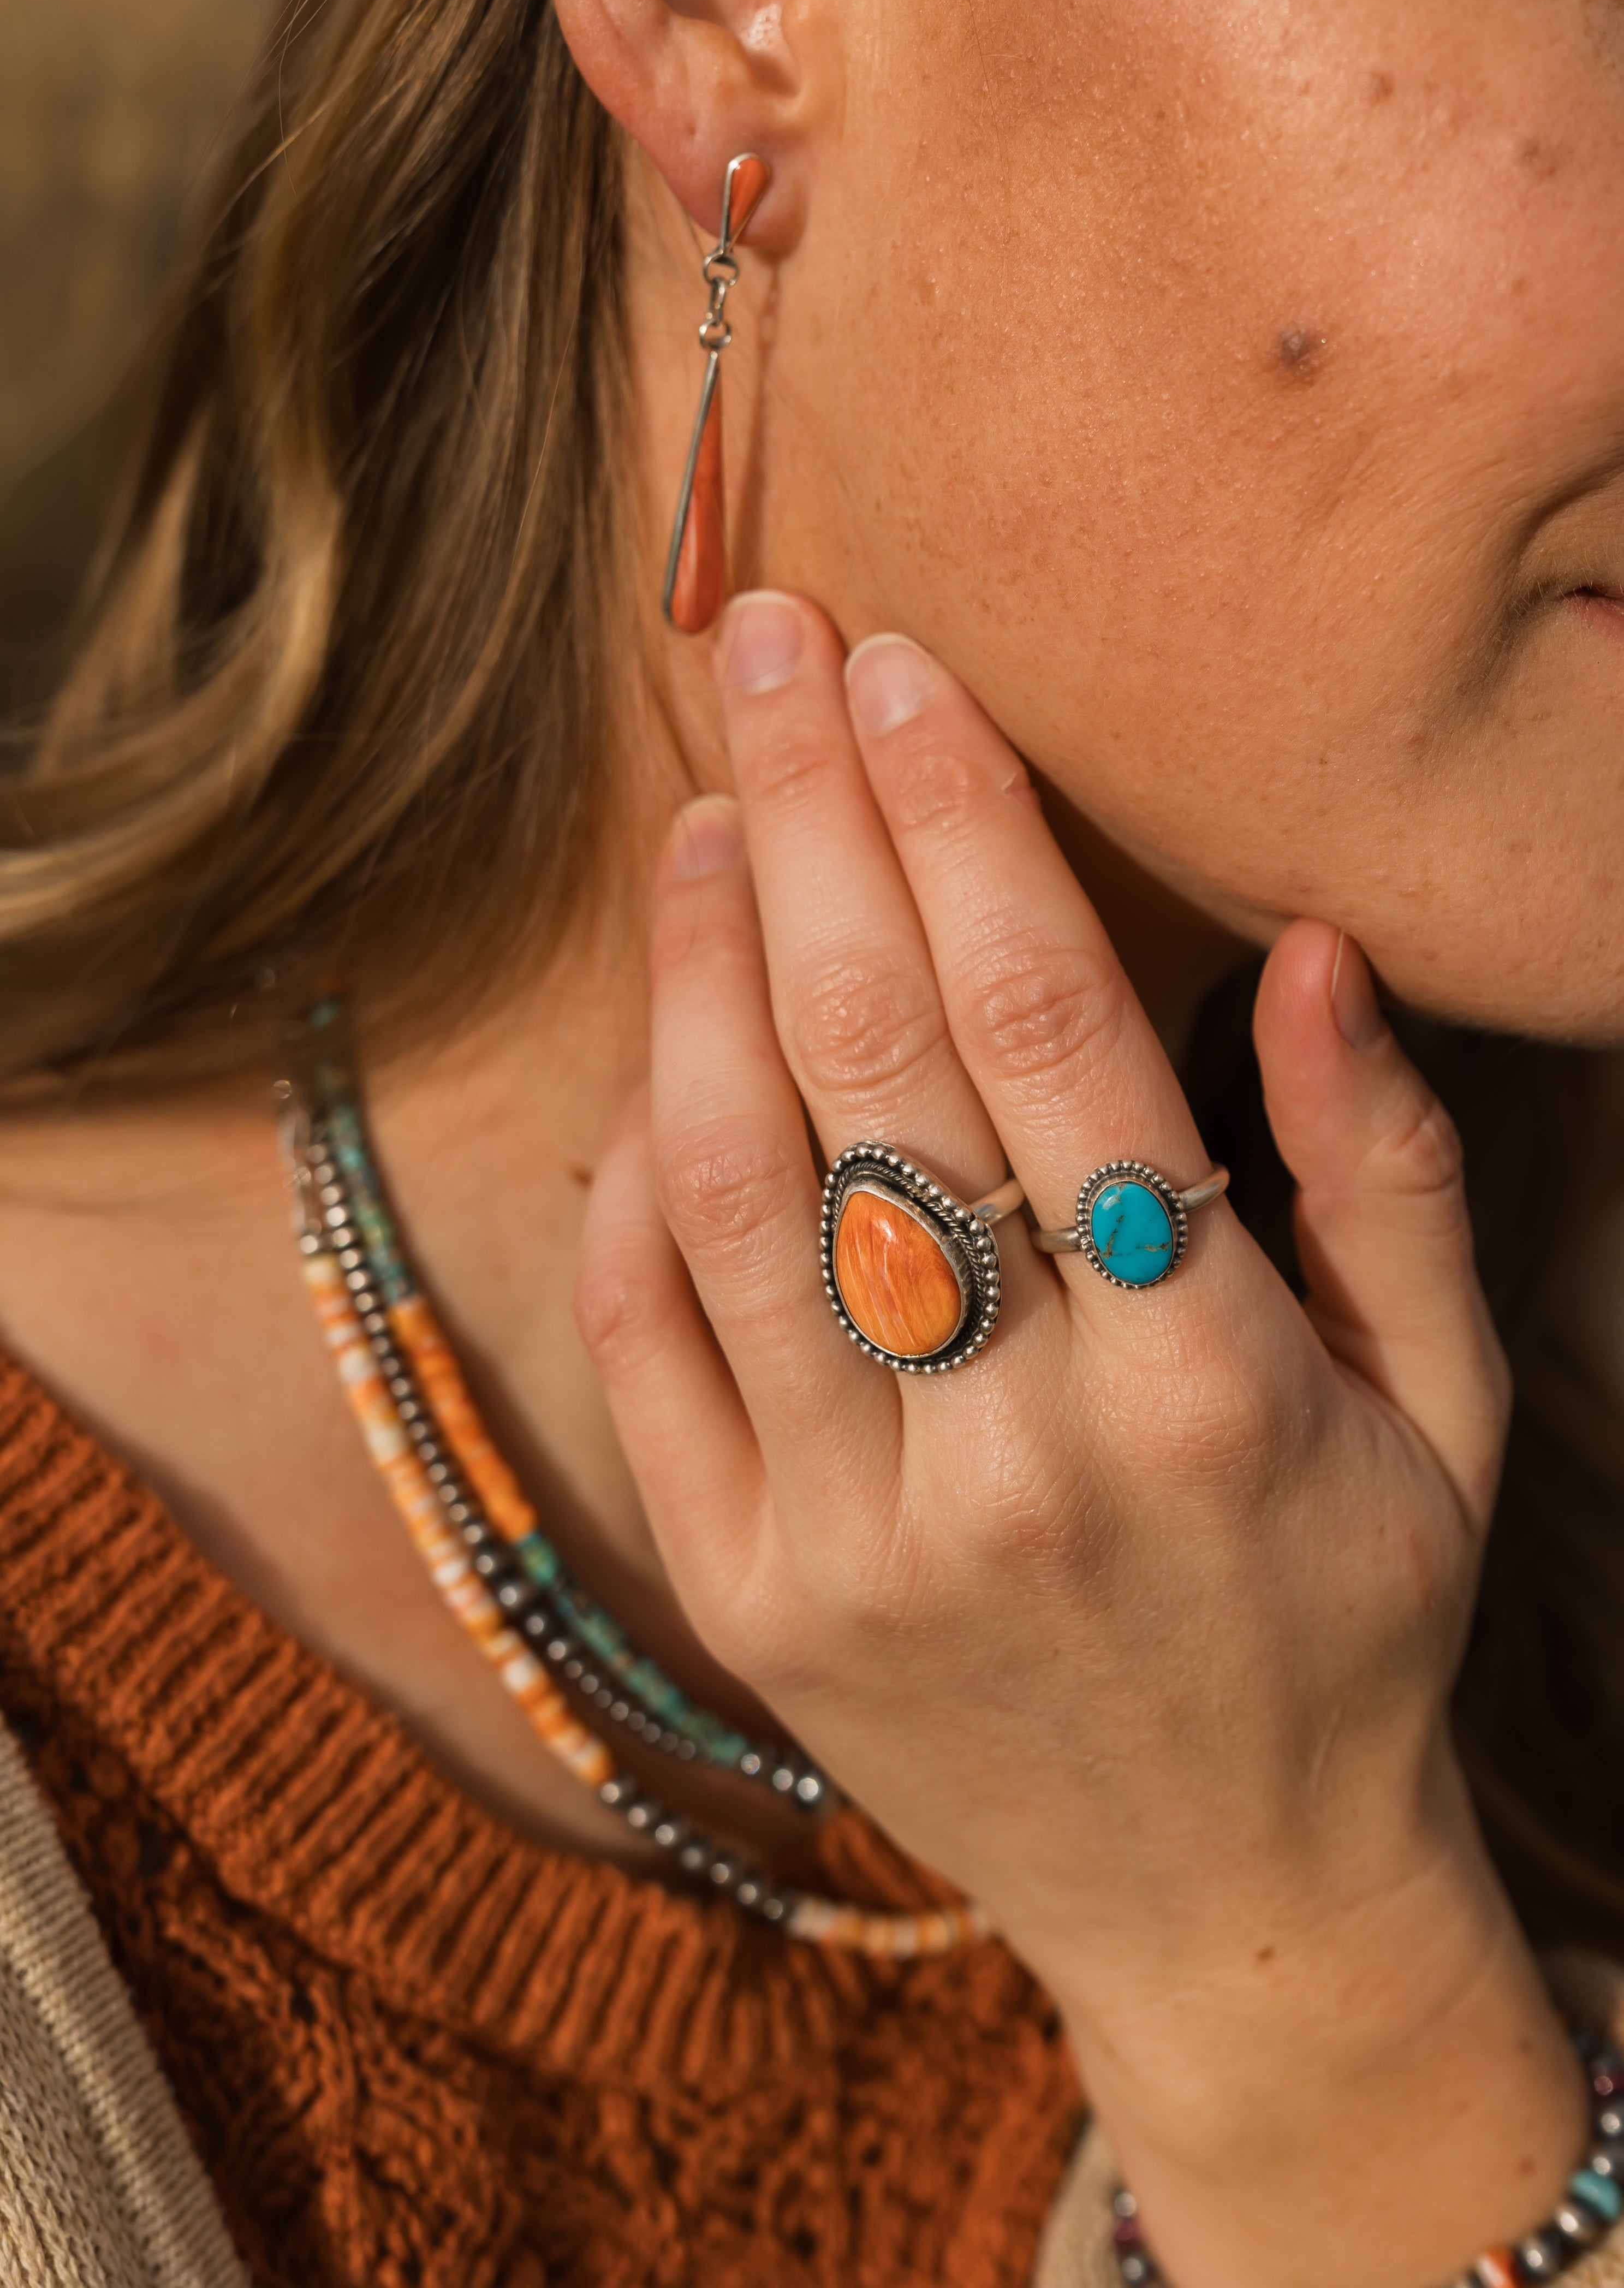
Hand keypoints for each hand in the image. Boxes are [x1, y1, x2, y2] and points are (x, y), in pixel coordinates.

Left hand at [577, 591, 1581, 2287]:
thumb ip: (1394, 1177)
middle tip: (766, 652)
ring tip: (706, 817)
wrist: (1232, 1908)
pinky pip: (655, 1351)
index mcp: (1214, 1390)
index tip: (903, 671)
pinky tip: (659, 1054)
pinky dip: (635, 1186)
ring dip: (702, 978)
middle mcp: (1020, 1456)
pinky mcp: (756, 1603)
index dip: (965, 827)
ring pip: (735, 1194)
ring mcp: (861, 1539)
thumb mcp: (1451, 1412)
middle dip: (818, 827)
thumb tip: (1315, 951)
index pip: (1055, 1036)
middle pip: (878, 1072)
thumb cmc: (1354, 1625)